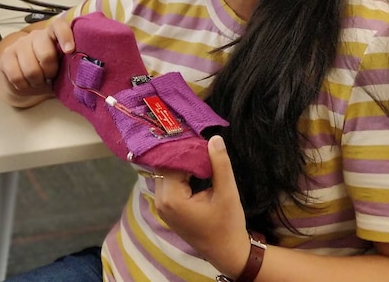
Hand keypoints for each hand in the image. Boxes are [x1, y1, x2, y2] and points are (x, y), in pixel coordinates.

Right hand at [0, 18, 74, 105]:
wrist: (21, 80)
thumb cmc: (46, 72)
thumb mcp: (60, 69)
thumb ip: (69, 67)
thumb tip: (80, 76)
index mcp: (52, 35)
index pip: (58, 26)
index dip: (65, 36)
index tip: (70, 50)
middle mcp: (35, 36)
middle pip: (46, 55)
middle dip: (50, 72)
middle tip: (49, 76)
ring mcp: (19, 45)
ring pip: (31, 70)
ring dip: (37, 82)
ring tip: (38, 81)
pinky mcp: (6, 57)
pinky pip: (17, 77)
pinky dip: (24, 86)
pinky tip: (26, 83)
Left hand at [153, 136, 249, 277]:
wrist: (227, 253)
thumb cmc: (228, 224)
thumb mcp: (227, 193)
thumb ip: (220, 164)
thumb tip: (214, 138)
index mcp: (172, 198)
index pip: (172, 162)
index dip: (184, 148)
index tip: (196, 135)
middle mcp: (160, 201)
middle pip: (165, 167)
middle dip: (180, 154)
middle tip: (194, 137)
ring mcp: (161, 206)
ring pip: (164, 173)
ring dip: (179, 163)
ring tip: (194, 148)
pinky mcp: (166, 208)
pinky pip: (167, 183)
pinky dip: (178, 173)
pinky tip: (191, 164)